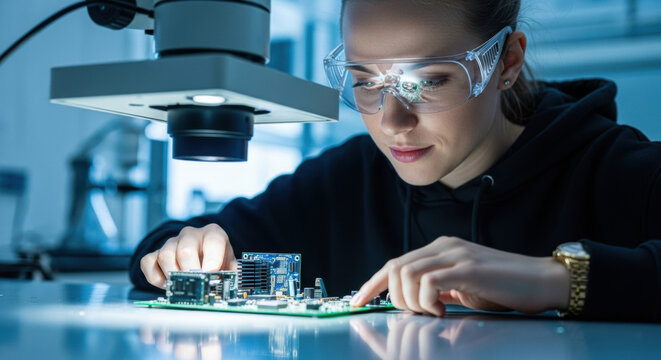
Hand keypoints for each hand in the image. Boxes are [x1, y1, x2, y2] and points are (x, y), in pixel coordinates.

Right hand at [139, 223, 237, 288]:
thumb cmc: (217, 262)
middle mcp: (191, 235)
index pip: (213, 240)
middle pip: (186, 250)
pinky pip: (148, 262)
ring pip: (166, 256)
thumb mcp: (229, 267)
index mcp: (213, 234)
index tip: (212, 273)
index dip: (213, 258)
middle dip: (190, 272)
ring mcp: (172, 242)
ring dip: (174, 276)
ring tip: (183, 287)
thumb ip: (230, 277)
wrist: (204, 256)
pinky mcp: (156, 253)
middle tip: (196, 286)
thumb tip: (228, 290)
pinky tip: (167, 284)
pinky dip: (155, 277)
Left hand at [350, 236, 569, 315]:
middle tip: (415, 314)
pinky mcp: (468, 267)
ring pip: (407, 273)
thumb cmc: (506, 287)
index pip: (396, 263)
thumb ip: (439, 289)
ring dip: (412, 300)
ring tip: (433, 312)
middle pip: (396, 266)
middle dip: (394, 296)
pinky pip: (430, 281)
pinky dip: (428, 300)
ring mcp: (456, 255)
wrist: (543, 280)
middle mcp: (444, 247)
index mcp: (441, 249)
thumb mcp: (464, 288)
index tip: (358, 302)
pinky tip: (444, 310)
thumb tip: (415, 302)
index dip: (373, 284)